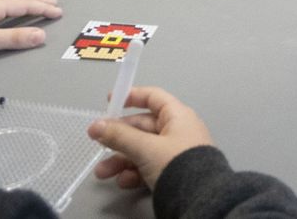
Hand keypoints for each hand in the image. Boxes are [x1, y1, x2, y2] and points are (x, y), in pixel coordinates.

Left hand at [0, 0, 61, 63]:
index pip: (24, 4)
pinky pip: (0, 1)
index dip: (42, 8)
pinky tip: (8, 6)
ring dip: (25, 0)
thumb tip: (41, 36)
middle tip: (54, 4)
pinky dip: (13, 2)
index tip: (59, 12)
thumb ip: (13, 39)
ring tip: (36, 3)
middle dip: (37, 0)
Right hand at [89, 86, 215, 191]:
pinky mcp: (172, 173)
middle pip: (142, 127)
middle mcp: (177, 132)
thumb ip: (120, 136)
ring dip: (120, 160)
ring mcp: (174, 153)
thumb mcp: (145, 148)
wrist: (199, 200)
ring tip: (103, 172)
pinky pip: (148, 168)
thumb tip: (97, 126)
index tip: (111, 99)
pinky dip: (133, 173)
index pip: (153, 98)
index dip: (132, 96)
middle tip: (97, 142)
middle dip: (118, 138)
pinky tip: (123, 181)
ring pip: (142, 151)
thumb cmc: (179, 165)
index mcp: (177, 117)